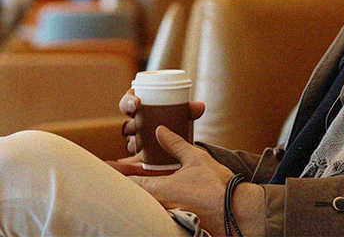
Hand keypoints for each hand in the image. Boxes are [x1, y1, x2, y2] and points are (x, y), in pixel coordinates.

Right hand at [119, 88, 205, 155]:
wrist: (180, 135)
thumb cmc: (176, 117)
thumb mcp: (182, 112)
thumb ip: (189, 110)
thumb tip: (200, 107)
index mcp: (140, 107)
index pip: (127, 103)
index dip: (128, 102)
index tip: (137, 103)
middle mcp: (136, 123)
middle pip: (127, 124)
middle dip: (131, 126)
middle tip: (138, 127)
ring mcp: (137, 139)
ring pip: (130, 141)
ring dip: (133, 142)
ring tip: (141, 144)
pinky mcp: (141, 154)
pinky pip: (132, 158)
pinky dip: (132, 160)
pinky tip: (137, 159)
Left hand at [127, 126, 264, 235]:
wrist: (234, 211)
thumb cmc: (216, 185)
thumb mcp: (195, 158)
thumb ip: (175, 144)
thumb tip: (160, 130)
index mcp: (158, 189)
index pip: (128, 182)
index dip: (117, 172)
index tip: (107, 165)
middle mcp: (158, 204)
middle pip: (135, 191)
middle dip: (126, 178)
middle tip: (115, 167)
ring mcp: (167, 212)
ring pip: (147, 197)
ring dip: (141, 185)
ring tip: (134, 172)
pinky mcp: (176, 217)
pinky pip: (158, 204)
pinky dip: (154, 193)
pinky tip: (159, 185)